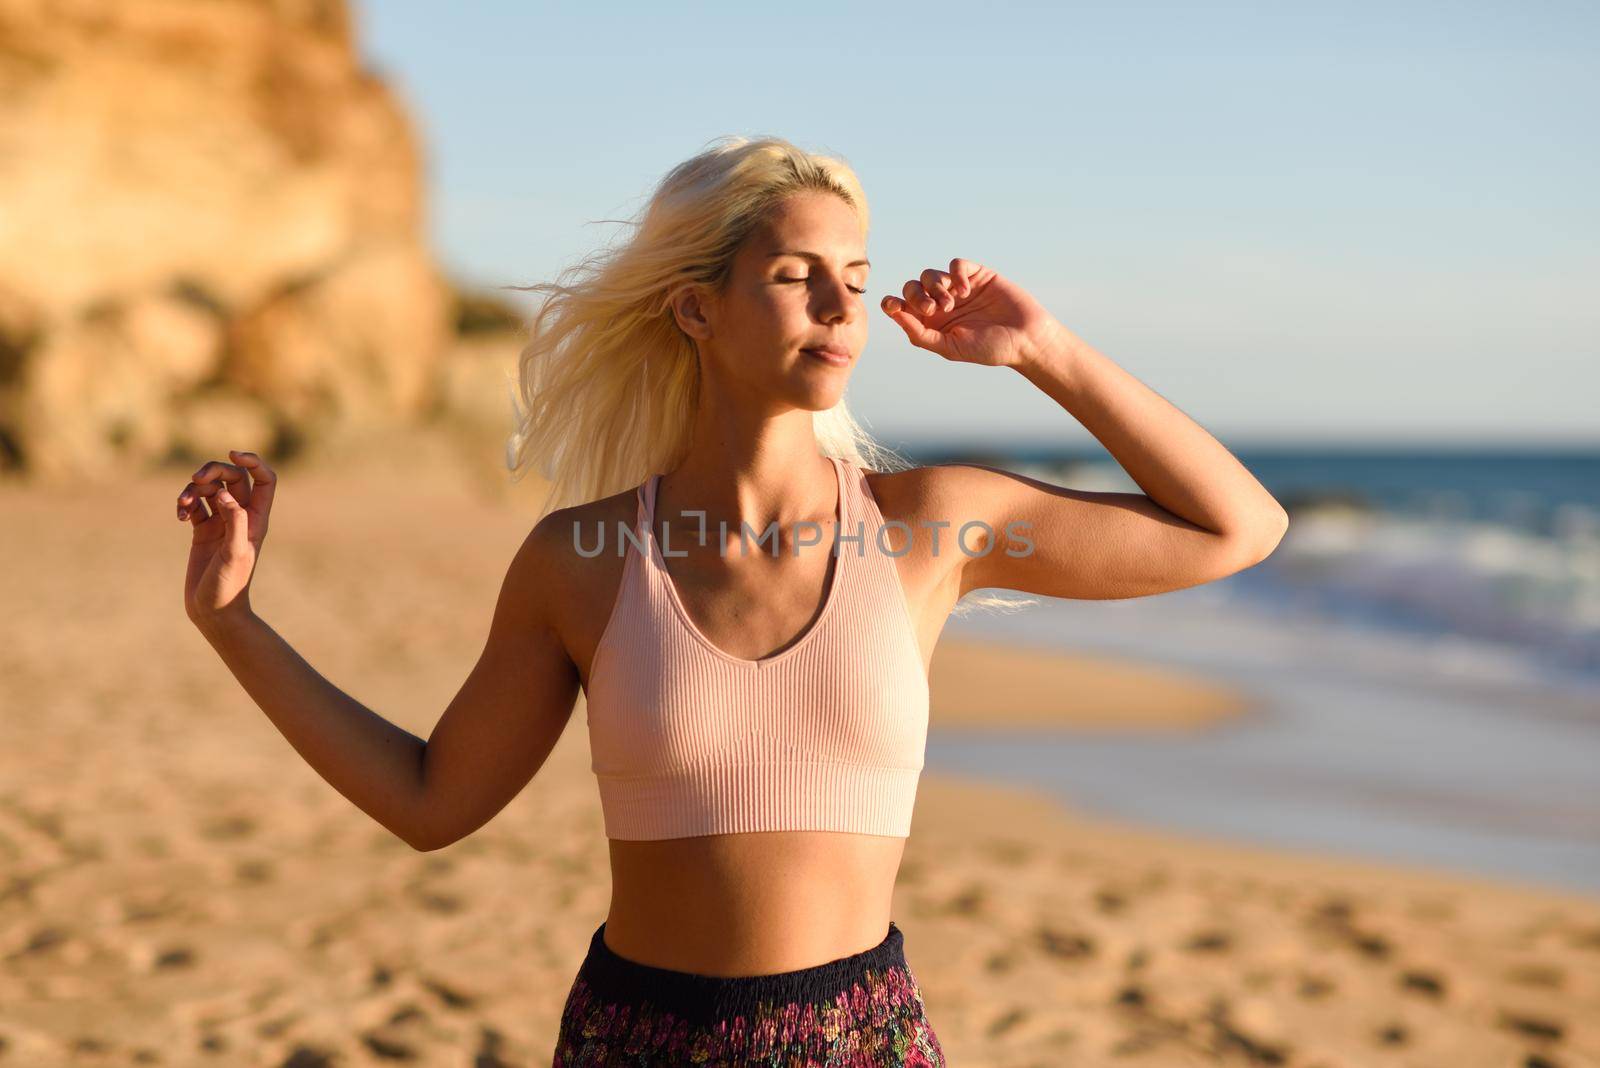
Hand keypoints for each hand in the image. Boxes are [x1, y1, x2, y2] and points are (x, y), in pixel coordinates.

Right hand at [176, 449, 275, 629]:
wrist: (213, 611)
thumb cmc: (230, 585)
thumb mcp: (235, 553)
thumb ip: (234, 521)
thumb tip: (225, 493)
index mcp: (257, 519)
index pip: (265, 480)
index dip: (253, 462)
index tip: (233, 454)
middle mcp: (241, 517)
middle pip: (232, 477)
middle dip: (213, 470)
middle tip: (196, 478)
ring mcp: (221, 522)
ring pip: (209, 489)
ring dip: (193, 488)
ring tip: (182, 505)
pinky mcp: (202, 530)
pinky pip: (194, 505)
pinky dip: (185, 504)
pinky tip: (180, 516)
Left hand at [880, 258, 1065, 369]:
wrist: (1026, 339)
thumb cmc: (990, 349)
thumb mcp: (951, 347)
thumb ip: (922, 334)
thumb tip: (896, 315)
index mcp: (931, 323)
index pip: (903, 307)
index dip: (892, 303)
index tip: (891, 305)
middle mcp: (941, 304)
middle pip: (912, 287)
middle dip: (916, 295)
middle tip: (932, 308)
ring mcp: (958, 288)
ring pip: (929, 275)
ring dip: (935, 287)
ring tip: (952, 303)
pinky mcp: (977, 275)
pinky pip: (956, 265)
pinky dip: (955, 274)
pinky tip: (966, 291)